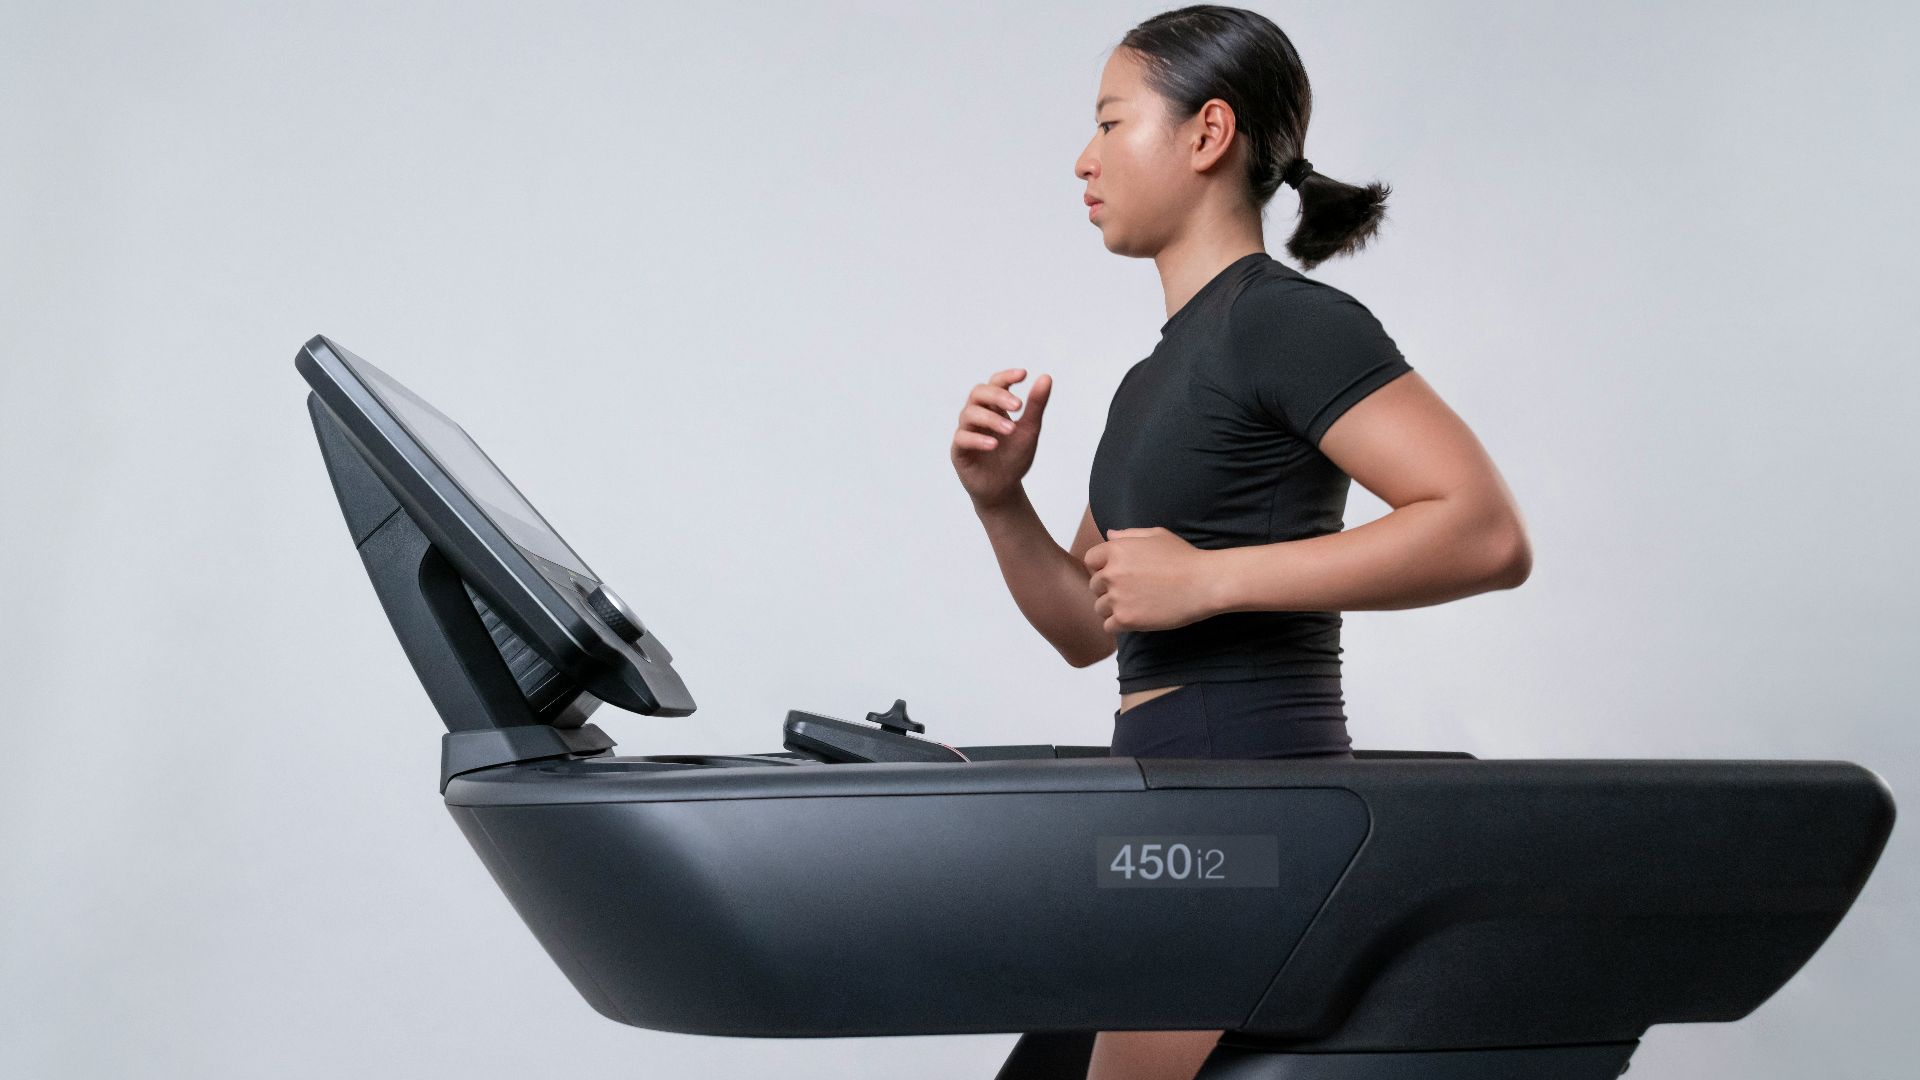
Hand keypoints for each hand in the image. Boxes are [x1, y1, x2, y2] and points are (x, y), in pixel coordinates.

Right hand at [951, 369, 1050, 508]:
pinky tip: (994, 445)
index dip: (1006, 377)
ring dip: (991, 419)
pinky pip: (962, 438)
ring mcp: (966, 432)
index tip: (1024, 374)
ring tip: (1011, 430)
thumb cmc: (1013, 458)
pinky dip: (978, 439)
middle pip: (978, 392)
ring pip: (969, 413)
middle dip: (998, 396)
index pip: (995, 383)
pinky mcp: (958, 451)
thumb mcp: (1029, 430)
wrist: (1003, 489)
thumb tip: (1046, 377)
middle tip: (1018, 405)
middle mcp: (977, 415)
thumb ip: (1035, 406)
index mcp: (993, 408)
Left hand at [1082, 526, 1222, 632]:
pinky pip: (1108, 626)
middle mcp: (1112, 573)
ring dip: (1113, 608)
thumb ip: (1129, 535)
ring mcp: (1117, 597)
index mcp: (1116, 550)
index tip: (1117, 574)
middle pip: (1095, 586)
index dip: (1101, 567)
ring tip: (1135, 605)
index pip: (1090, 560)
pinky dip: (1118, 624)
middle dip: (1109, 589)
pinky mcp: (1126, 619)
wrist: (1204, 583)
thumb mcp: (1157, 535)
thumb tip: (1109, 535)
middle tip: (1132, 591)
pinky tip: (1136, 618)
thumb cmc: (1184, 557)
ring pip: (1100, 607)